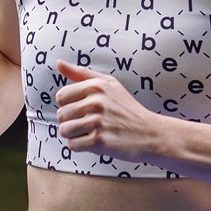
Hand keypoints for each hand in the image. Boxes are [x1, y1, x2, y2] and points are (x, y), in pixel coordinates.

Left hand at [52, 62, 169, 165]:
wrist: (151, 134)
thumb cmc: (129, 109)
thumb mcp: (110, 84)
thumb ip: (82, 74)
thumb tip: (59, 64)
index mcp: (96, 86)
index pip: (61, 96)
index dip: (68, 105)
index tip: (82, 109)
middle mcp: (96, 102)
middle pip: (61, 115)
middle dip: (72, 121)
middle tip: (89, 123)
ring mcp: (97, 122)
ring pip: (64, 130)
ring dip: (74, 135)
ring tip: (90, 133)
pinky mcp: (99, 141)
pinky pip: (73, 145)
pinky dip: (80, 147)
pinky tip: (94, 142)